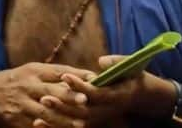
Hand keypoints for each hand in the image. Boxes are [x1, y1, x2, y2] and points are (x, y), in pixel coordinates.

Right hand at [0, 63, 92, 127]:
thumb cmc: (17, 81)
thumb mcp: (32, 71)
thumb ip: (57, 74)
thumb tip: (90, 76)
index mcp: (33, 71)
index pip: (56, 71)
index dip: (73, 76)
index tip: (91, 79)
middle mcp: (26, 86)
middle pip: (49, 91)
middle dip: (67, 96)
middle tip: (84, 101)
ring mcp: (20, 104)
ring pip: (44, 113)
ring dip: (62, 119)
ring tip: (79, 124)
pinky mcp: (16, 120)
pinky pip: (34, 127)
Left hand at [44, 55, 173, 125]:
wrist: (143, 96)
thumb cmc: (134, 77)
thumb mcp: (131, 66)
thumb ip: (117, 62)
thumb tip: (101, 61)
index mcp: (117, 96)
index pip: (96, 94)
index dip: (80, 86)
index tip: (65, 76)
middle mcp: (107, 110)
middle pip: (83, 111)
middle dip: (63, 105)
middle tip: (44, 98)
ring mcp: (99, 117)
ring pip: (76, 121)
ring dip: (57, 117)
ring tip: (40, 108)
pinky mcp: (92, 120)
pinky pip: (73, 126)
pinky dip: (56, 126)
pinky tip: (38, 123)